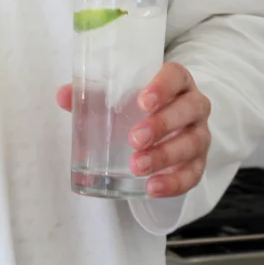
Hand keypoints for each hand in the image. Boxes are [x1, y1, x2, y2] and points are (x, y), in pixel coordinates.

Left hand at [56, 61, 211, 197]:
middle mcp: (193, 104)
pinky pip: (194, 173)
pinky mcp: (199, 161)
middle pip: (189, 109)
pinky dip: (174, 182)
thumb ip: (91, 92)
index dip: (163, 87)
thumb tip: (63, 96)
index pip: (176, 76)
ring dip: (165, 156)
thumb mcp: (116, 94)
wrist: (165, 123)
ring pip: (193, 142)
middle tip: (134, 139)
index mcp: (175, 80)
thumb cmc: (136, 103)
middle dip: (162, 125)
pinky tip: (153, 188)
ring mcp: (199, 133)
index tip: (142, 102)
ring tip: (137, 167)